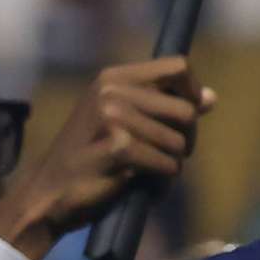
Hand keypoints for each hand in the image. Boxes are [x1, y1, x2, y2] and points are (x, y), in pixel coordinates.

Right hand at [0, 57, 211, 259]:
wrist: (49, 193)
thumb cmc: (92, 156)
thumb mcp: (123, 121)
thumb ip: (165, 105)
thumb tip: (210, 97)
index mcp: (113, 77)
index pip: (179, 67)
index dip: (192, 93)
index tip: (185, 115)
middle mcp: (111, 91)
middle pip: (187, 110)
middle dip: (185, 137)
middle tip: (161, 151)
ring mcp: (112, 117)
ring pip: (180, 141)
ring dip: (171, 160)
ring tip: (142, 165)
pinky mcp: (118, 147)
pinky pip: (169, 163)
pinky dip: (161, 177)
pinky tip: (134, 178)